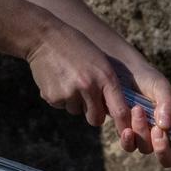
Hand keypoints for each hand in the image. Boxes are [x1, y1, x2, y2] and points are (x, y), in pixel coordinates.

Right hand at [27, 20, 132, 137]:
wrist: (44, 37)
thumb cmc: (78, 49)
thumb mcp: (101, 63)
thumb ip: (108, 87)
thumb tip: (115, 113)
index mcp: (106, 78)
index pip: (120, 111)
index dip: (124, 126)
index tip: (126, 133)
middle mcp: (89, 87)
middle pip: (96, 119)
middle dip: (95, 115)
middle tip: (88, 98)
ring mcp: (69, 93)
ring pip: (77, 112)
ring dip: (75, 102)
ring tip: (70, 79)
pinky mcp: (52, 97)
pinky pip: (62, 106)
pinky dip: (61, 98)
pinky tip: (58, 79)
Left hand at [116, 63, 170, 167]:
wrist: (121, 72)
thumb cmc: (147, 78)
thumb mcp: (160, 86)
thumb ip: (167, 104)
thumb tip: (166, 126)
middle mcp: (167, 136)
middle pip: (169, 159)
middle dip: (163, 149)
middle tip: (158, 131)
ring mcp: (147, 137)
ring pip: (147, 149)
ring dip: (142, 132)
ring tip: (138, 109)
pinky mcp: (129, 136)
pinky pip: (130, 147)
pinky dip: (128, 140)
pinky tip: (125, 128)